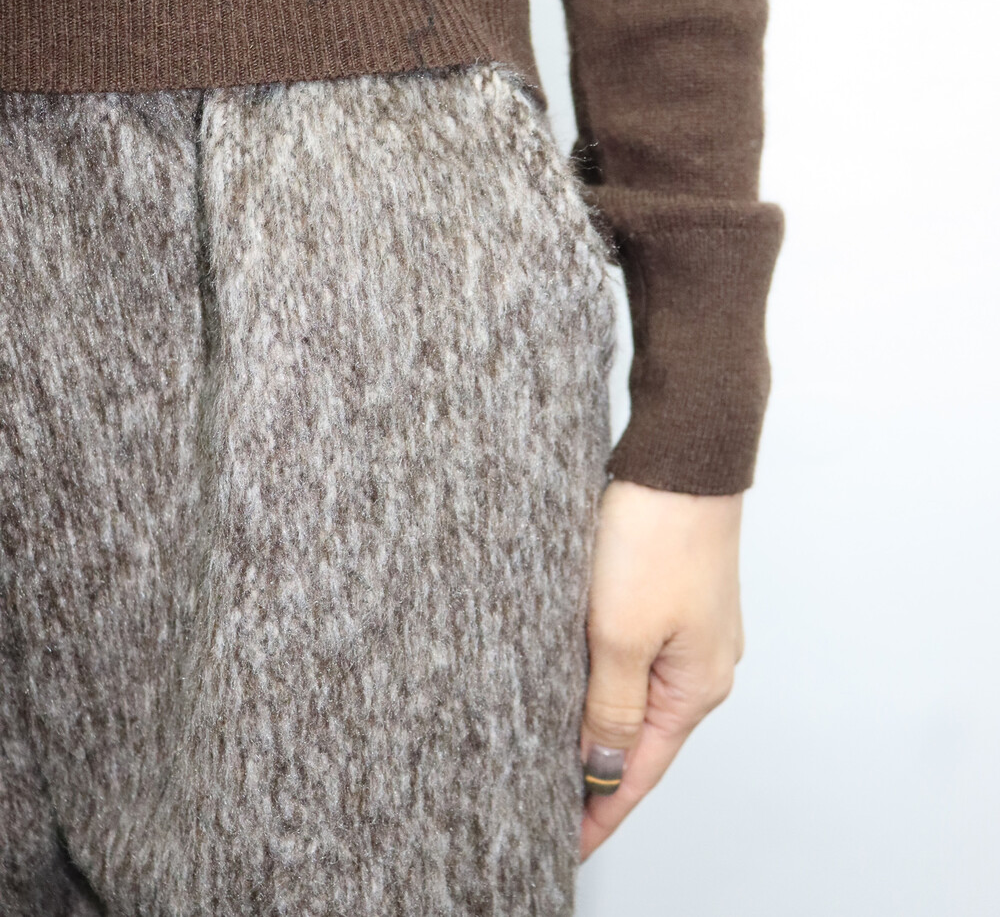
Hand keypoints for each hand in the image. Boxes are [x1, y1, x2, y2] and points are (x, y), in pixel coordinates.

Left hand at [578, 479, 744, 861]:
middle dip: (599, 774)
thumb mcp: (622, 635)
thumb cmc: (659, 538)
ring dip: (600, 724)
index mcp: (696, 686)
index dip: (601, 812)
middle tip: (549, 805)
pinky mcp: (676, 597)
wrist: (683, 459)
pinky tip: (579, 682)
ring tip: (557, 750)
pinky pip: (638, 657)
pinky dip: (608, 680)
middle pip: (644, 738)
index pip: (641, 770)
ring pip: (638, 695)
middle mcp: (703, 664)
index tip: (566, 845)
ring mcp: (693, 629)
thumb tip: (604, 769)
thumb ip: (610, 708)